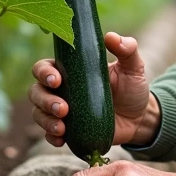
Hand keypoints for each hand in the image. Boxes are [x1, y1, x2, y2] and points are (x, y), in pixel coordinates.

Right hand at [29, 32, 160, 147]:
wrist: (140, 118)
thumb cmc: (132, 87)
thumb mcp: (133, 67)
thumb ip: (126, 49)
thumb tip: (110, 37)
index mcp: (70, 70)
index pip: (44, 67)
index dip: (44, 72)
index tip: (57, 80)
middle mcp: (61, 90)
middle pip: (36, 92)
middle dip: (44, 100)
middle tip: (63, 108)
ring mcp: (62, 112)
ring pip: (39, 114)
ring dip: (45, 120)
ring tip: (62, 127)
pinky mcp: (68, 131)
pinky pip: (49, 135)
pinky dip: (51, 137)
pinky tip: (61, 138)